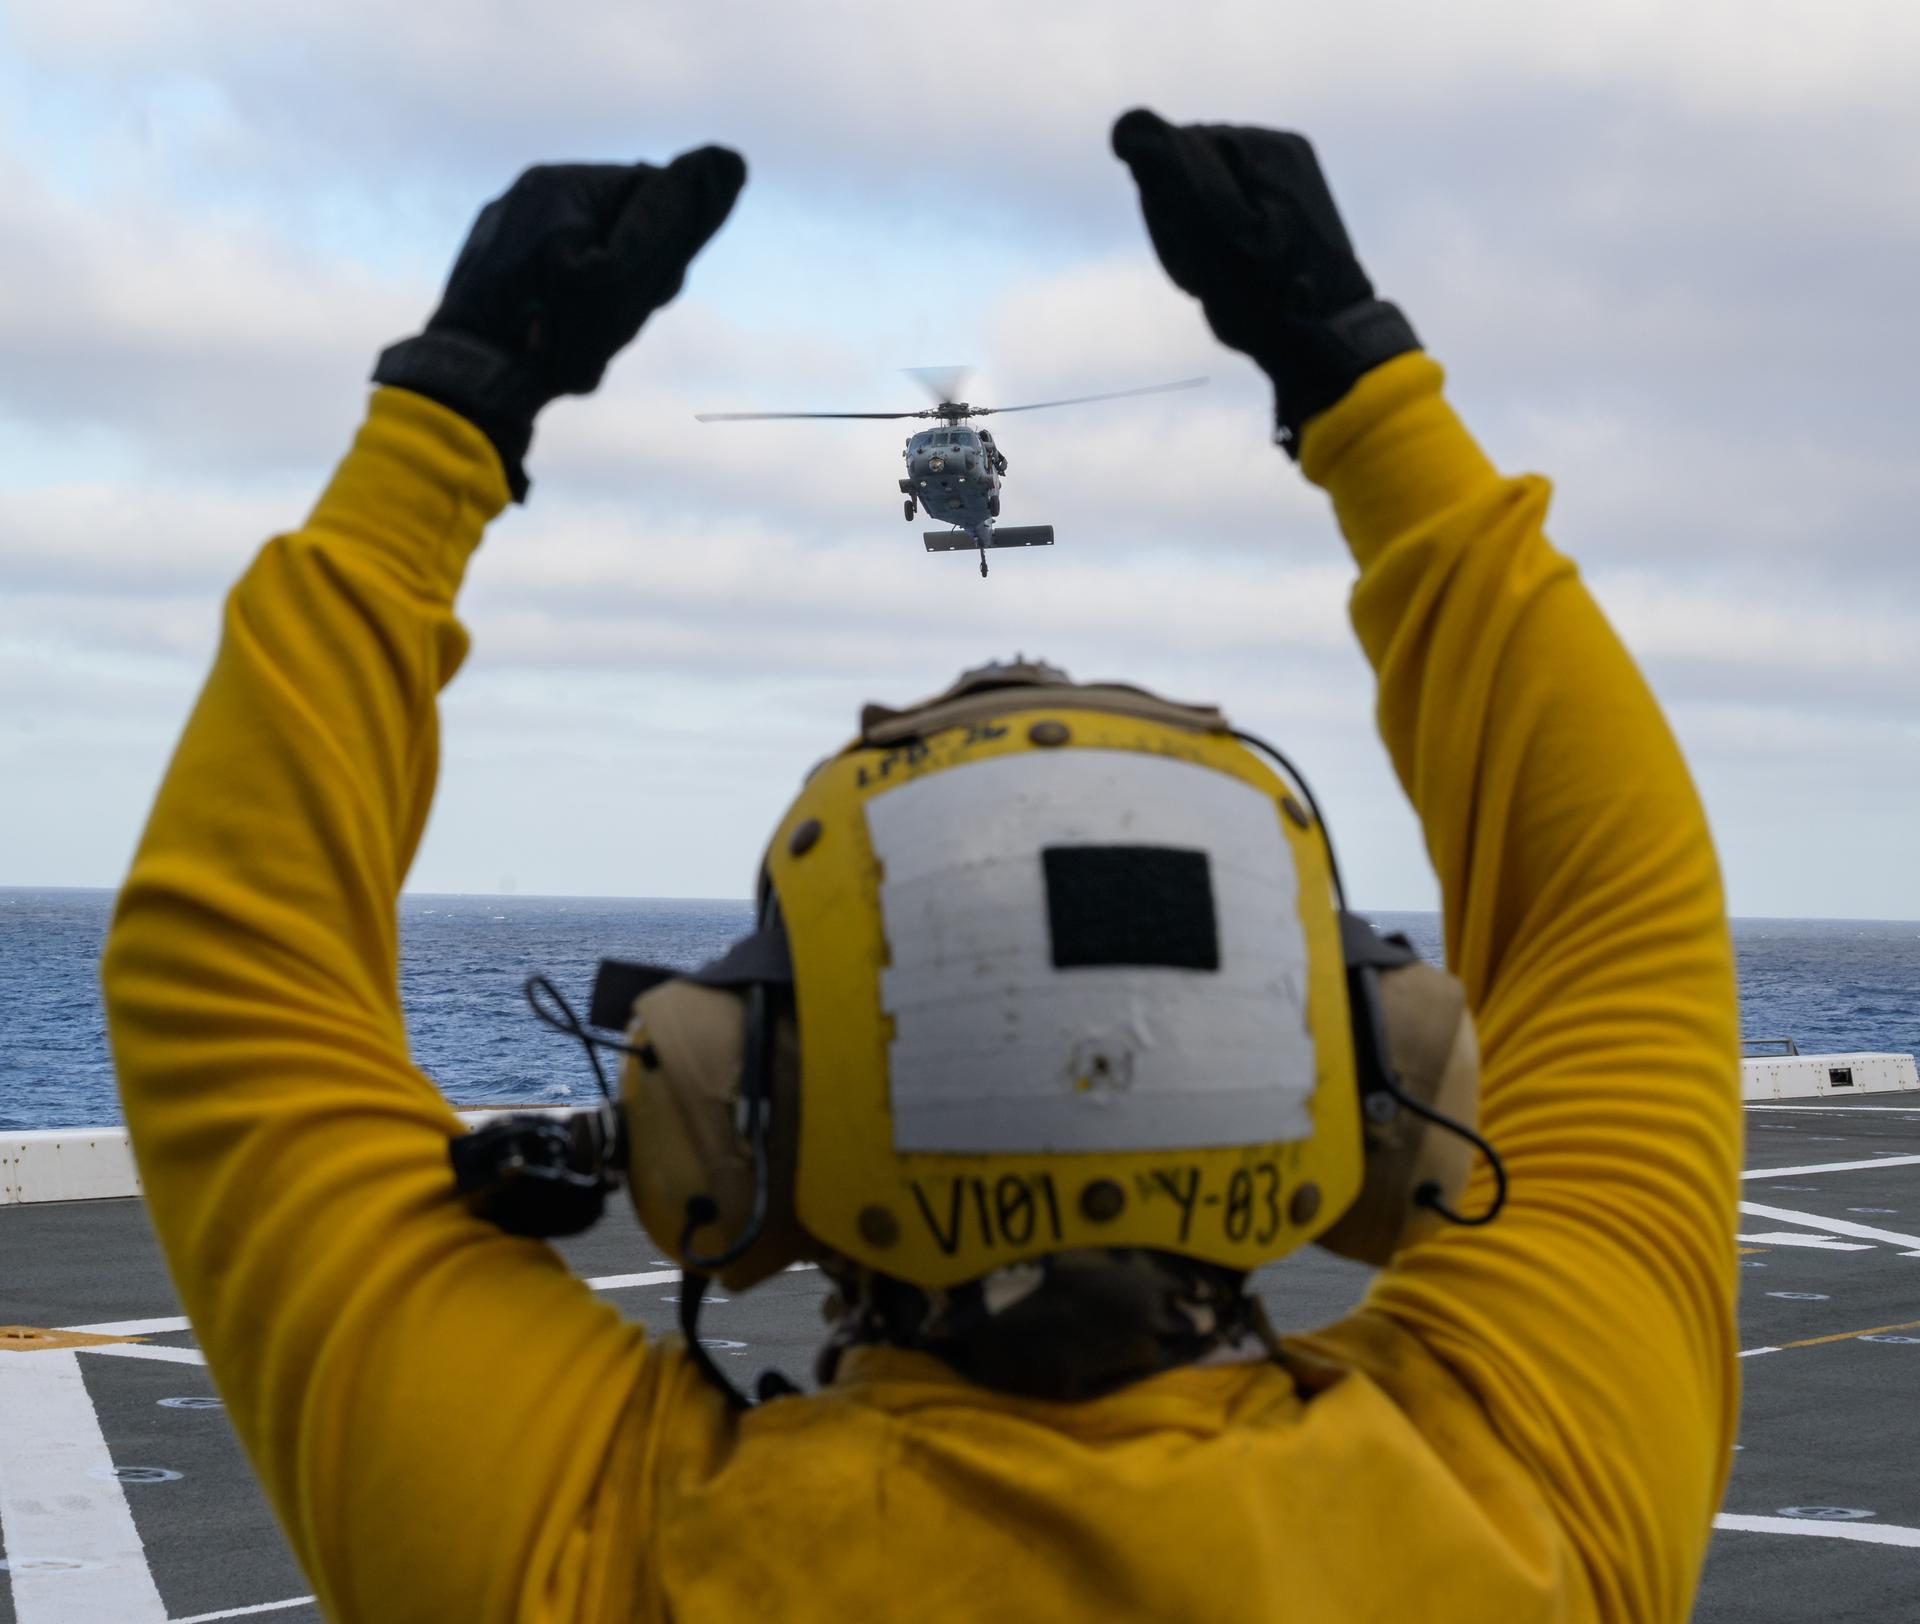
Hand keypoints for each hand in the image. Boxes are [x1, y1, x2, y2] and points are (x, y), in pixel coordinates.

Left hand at [373, 147, 745, 499]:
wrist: (468, 375)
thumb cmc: (549, 330)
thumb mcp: (623, 278)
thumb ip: (670, 225)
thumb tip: (727, 162)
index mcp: (559, 184)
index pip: (647, 191)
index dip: (664, 246)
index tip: (649, 292)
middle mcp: (524, 192)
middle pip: (615, 220)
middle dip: (630, 268)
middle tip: (612, 318)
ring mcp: (500, 225)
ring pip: (583, 247)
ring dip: (598, 287)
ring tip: (579, 330)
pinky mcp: (486, 259)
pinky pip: (546, 266)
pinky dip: (563, 296)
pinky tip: (553, 331)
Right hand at [1111, 109, 1416, 455]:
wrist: (1325, 343)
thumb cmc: (1264, 296)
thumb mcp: (1207, 235)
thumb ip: (1170, 174)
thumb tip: (1129, 126)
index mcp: (1263, 147)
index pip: (1176, 150)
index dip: (1165, 205)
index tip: (1190, 250)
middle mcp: (1283, 149)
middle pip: (1196, 168)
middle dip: (1186, 217)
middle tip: (1205, 270)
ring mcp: (1295, 175)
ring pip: (1214, 190)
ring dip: (1204, 231)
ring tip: (1225, 273)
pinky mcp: (1298, 204)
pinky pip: (1239, 208)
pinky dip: (1228, 238)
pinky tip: (1242, 270)